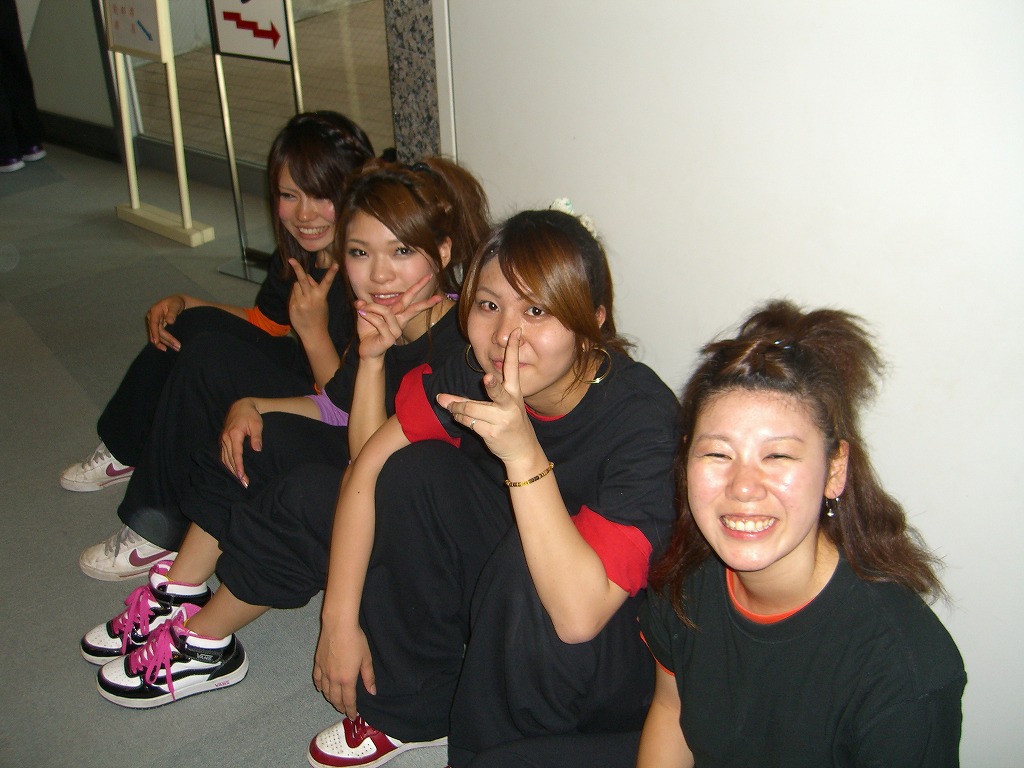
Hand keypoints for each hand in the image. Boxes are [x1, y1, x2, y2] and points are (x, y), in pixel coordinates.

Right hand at [145, 294, 186, 350]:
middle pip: (156, 332)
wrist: (175, 302)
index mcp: (154, 311)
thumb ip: (173, 313)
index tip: (157, 342)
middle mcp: (151, 317)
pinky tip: (166, 348)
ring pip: (156, 336)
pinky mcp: (156, 327)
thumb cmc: (176, 303)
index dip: (155, 333)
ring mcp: (153, 323)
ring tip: (176, 348)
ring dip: (165, 343)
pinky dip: (161, 342)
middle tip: (178, 346)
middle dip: (166, 340)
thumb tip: (169, 321)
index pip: (153, 324)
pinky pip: (156, 336)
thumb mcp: (176, 305)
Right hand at [220, 398, 262, 487]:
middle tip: (244, 484)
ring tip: (239, 480)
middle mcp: (226, 438)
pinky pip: (223, 455)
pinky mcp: (223, 440)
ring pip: (225, 458)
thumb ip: (257, 437)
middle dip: (236, 472)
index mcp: (234, 435)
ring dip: (231, 470)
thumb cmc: (251, 415)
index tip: (241, 476)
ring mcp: (223, 439)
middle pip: (229, 459)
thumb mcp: (257, 424)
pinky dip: (226, 464)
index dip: (238, 466)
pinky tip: (231, 471)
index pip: (236, 454)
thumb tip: (257, 449)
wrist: (241, 406)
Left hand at [288, 258, 337, 340]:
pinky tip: (300, 305)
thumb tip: (307, 277)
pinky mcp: (293, 306)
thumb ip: (315, 289)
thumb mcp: (322, 303)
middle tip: (291, 259)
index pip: (327, 282)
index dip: (332, 273)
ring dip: (299, 286)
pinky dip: (295, 296)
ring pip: (296, 285)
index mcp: (321, 296)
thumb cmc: (320, 317)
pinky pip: (292, 294)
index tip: (336, 264)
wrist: (313, 333)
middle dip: (297, 268)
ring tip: (304, 297)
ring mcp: (300, 302)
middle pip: (303, 279)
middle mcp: (310, 298)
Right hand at [312, 621, 375, 718]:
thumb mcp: (366, 658)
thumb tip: (372, 692)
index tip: (353, 716)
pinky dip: (319, 687)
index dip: (351, 710)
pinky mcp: (317, 663)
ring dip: (330, 699)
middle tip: (345, 710)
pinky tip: (321, 689)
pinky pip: (317, 680)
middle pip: (335, 699)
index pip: (348, 701)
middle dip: (340, 707)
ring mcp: (323, 671)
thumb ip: (368, 677)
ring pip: (325, 691)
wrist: (338, 625)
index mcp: (347, 679)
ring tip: (335, 701)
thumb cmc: (355, 640)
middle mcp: (333, 679)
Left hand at [355, 274, 441, 360]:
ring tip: (361, 309)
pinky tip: (362, 315)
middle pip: (413, 307)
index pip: (409, 298)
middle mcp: (399, 321)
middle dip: (422, 295)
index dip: (418, 287)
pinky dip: (368, 316)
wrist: (367, 350)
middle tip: (430, 279)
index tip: (429, 276)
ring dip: (372, 308)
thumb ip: (364, 306)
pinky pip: (379, 322)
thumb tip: (359, 302)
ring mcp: (396, 330)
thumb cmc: (368, 332)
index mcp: (397, 313)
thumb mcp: (364, 315)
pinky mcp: (390, 338)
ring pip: (386, 312)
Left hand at [437, 329, 537, 463]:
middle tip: (487, 378)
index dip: (514, 350)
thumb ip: (481, 396)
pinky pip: (468, 421)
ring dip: (454, 406)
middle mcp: (509, 404)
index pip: (513, 368)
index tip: (516, 332)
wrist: (522, 451)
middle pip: (496, 391)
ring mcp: (501, 420)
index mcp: (514, 393)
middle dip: (492, 386)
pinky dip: (459, 417)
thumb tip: (445, 396)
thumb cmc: (509, 423)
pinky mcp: (492, 432)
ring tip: (446, 404)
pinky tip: (457, 416)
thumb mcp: (504, 406)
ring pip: (470, 408)